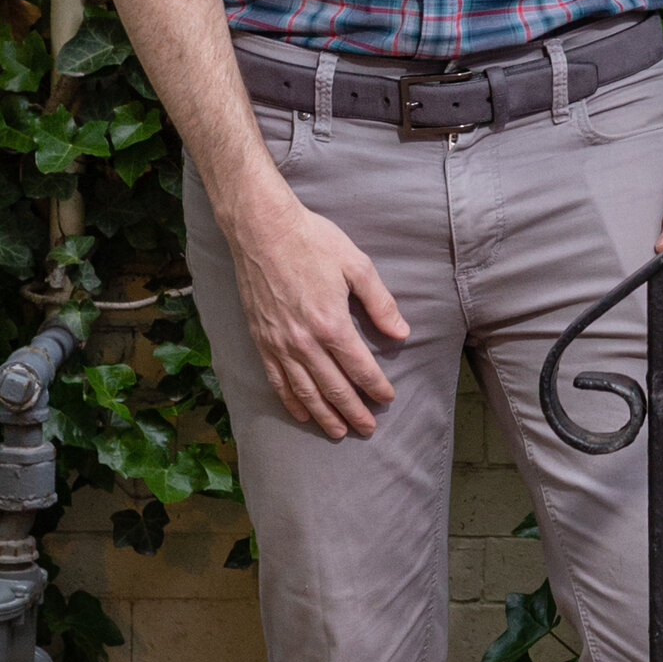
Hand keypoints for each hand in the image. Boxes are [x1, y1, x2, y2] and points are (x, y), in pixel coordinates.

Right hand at [224, 177, 409, 437]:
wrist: (262, 230)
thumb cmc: (312, 242)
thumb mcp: (357, 265)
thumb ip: (381, 303)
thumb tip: (401, 333)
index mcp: (332, 323)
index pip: (360, 367)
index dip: (376, 387)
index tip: (387, 398)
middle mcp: (304, 341)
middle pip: (334, 388)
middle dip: (353, 411)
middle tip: (368, 428)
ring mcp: (279, 344)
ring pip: (305, 392)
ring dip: (324, 415)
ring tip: (339, 431)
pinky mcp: (261, 340)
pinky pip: (277, 381)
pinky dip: (291, 401)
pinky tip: (301, 414)